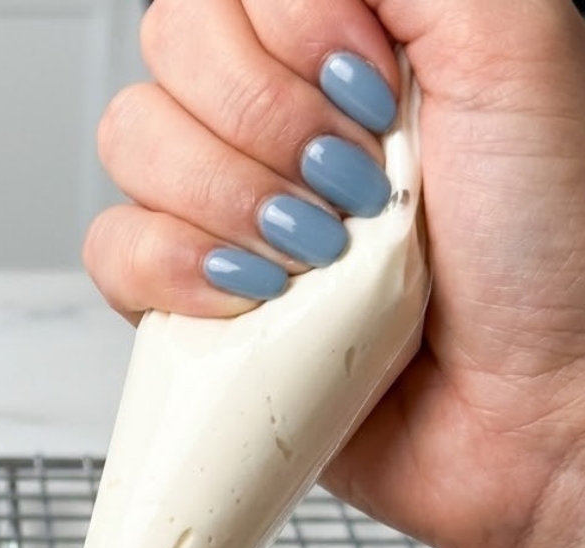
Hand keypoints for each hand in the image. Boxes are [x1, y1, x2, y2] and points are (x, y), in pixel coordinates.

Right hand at [85, 0, 584, 547]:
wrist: (523, 405)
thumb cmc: (545, 251)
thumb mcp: (515, 52)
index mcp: (343, 40)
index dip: (286, 35)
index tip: (369, 96)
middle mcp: (274, 116)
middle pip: (167, 50)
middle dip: (260, 124)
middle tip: (347, 183)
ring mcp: (223, 207)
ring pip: (130, 141)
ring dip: (222, 200)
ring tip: (310, 253)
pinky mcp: (189, 295)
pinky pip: (112, 250)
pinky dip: (171, 272)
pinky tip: (252, 297)